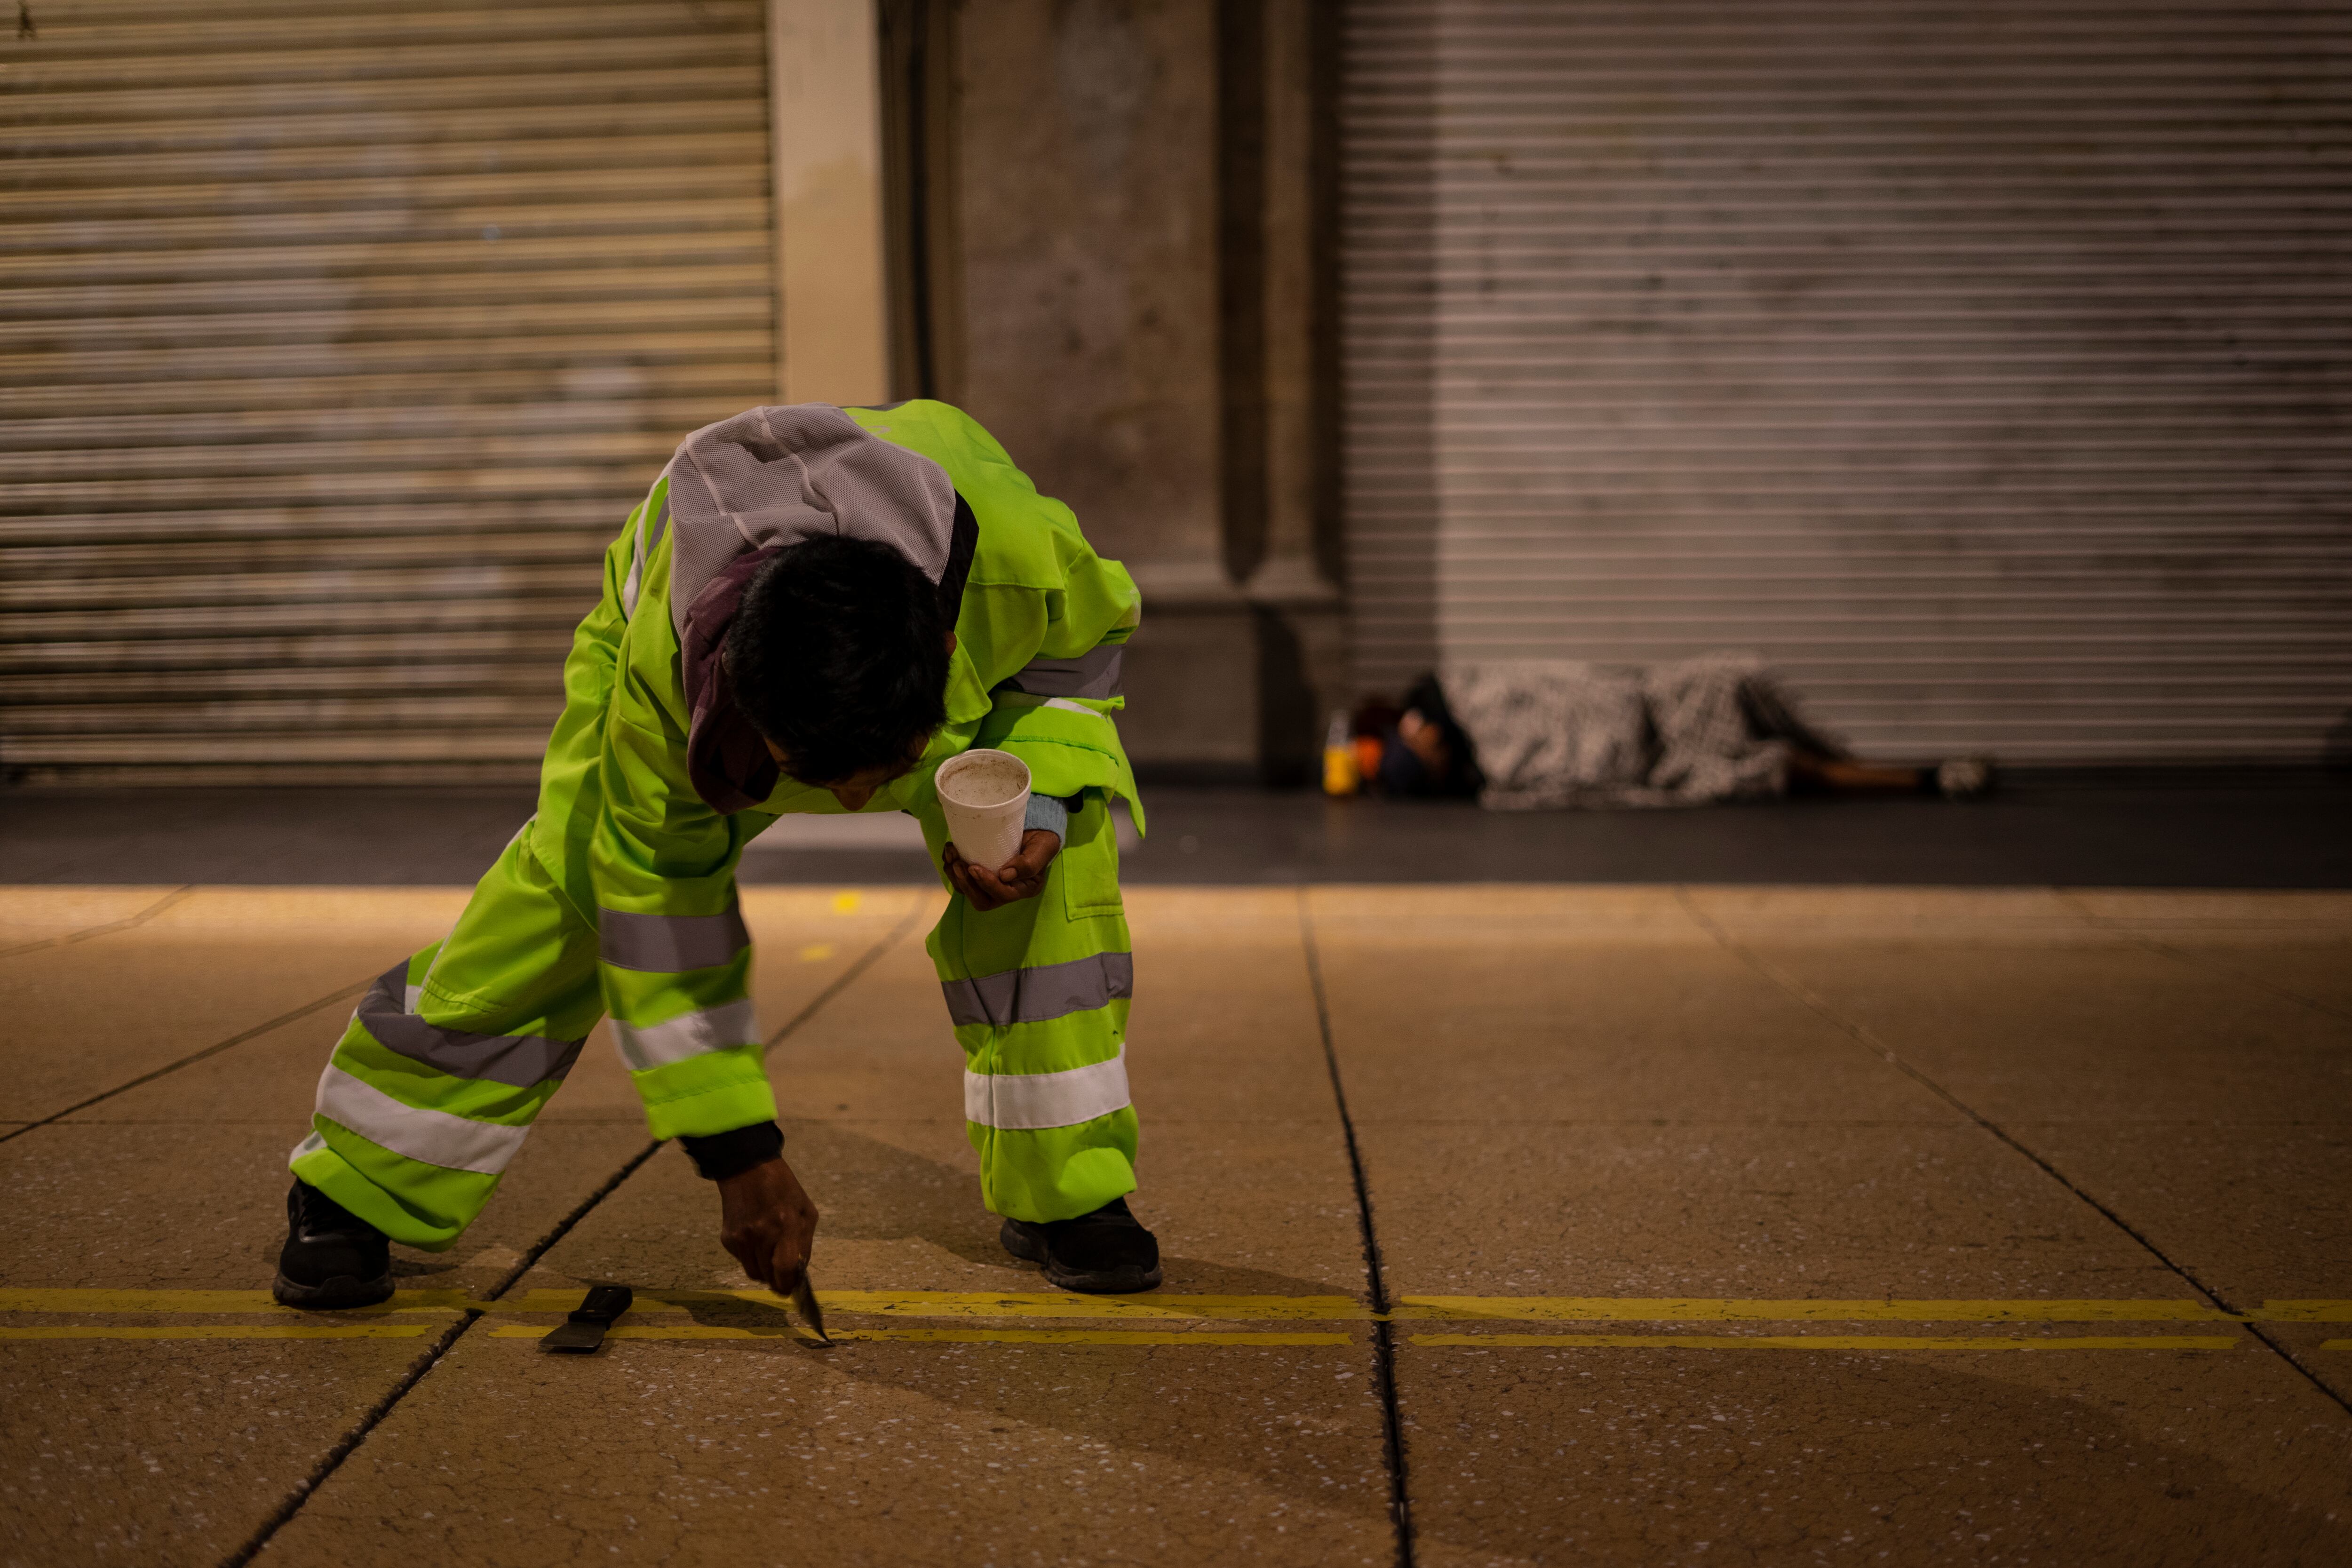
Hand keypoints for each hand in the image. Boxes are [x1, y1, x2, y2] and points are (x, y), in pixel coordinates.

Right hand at [715, 1156, 818, 1295]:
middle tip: (781, 1273)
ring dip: (763, 1270)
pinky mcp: (727, 1238)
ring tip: (769, 1251)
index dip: (788, 1285)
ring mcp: (742, 1237)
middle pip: (768, 1277)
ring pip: (753, 1273)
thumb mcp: (806, 1211)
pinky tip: (755, 1236)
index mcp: (786, 1225)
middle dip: (777, 1279)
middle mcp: (762, 1234)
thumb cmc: (783, 1189)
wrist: (747, 1169)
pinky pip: (741, 1260)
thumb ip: (805, 1243)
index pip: (786, 1269)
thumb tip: (798, 1273)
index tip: (790, 1289)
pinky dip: (750, 1256)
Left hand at [943, 828, 1059, 911]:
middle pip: (982, 900)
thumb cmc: (1041, 841)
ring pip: (968, 891)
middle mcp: (1006, 892)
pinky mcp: (979, 876)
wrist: (1034, 832)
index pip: (1004, 895)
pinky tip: (949, 852)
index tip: (974, 867)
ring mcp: (990, 885)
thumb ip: (1029, 863)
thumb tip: (1005, 875)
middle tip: (957, 863)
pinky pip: (962, 879)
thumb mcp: (1043, 848)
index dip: (987, 884)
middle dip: (966, 884)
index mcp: (1023, 889)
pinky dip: (951, 867)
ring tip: (951, 852)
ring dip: (955, 875)